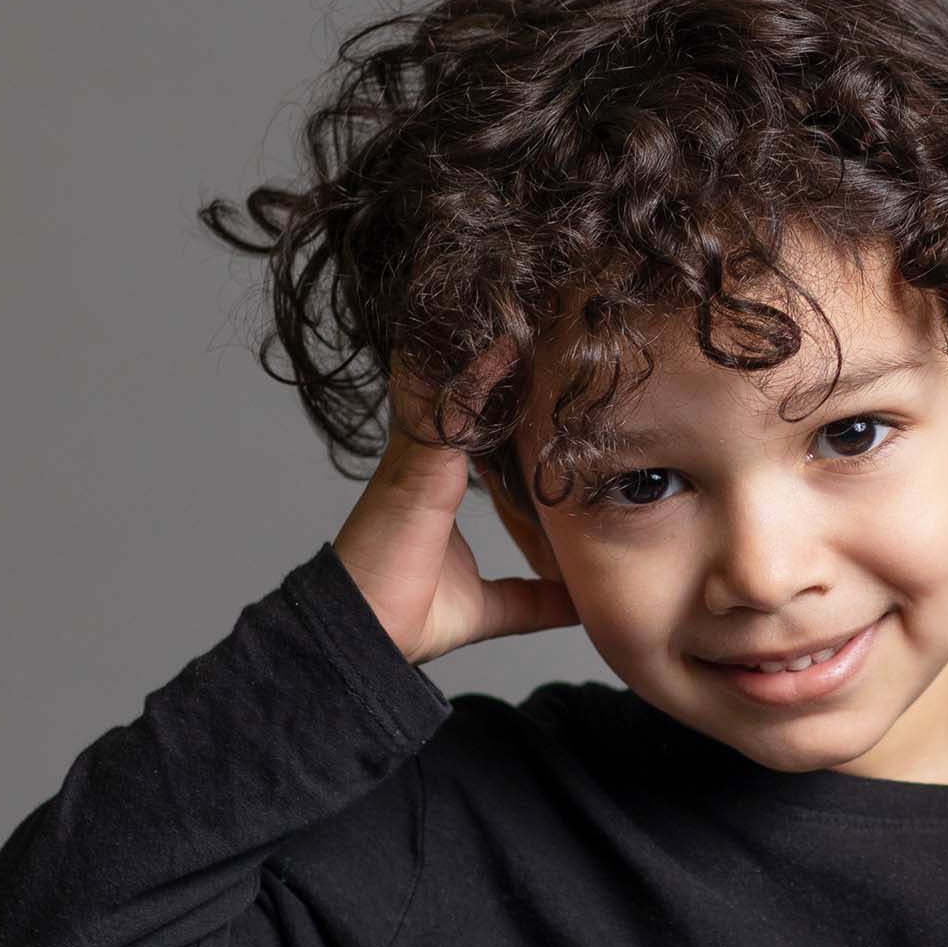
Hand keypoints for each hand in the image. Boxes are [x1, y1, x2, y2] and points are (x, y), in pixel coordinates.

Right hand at [331, 341, 579, 664]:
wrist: (368, 638)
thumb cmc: (412, 617)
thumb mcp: (494, 606)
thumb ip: (534, 600)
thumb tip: (579, 603)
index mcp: (440, 482)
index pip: (479, 420)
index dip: (508, 390)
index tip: (551, 367)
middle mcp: (427, 460)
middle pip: (464, 387)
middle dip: (500, 354)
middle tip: (547, 315)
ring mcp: (419, 457)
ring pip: (454, 383)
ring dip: (489, 349)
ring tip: (532, 308)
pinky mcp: (416, 466)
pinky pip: (448, 408)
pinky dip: (476, 375)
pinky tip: (507, 345)